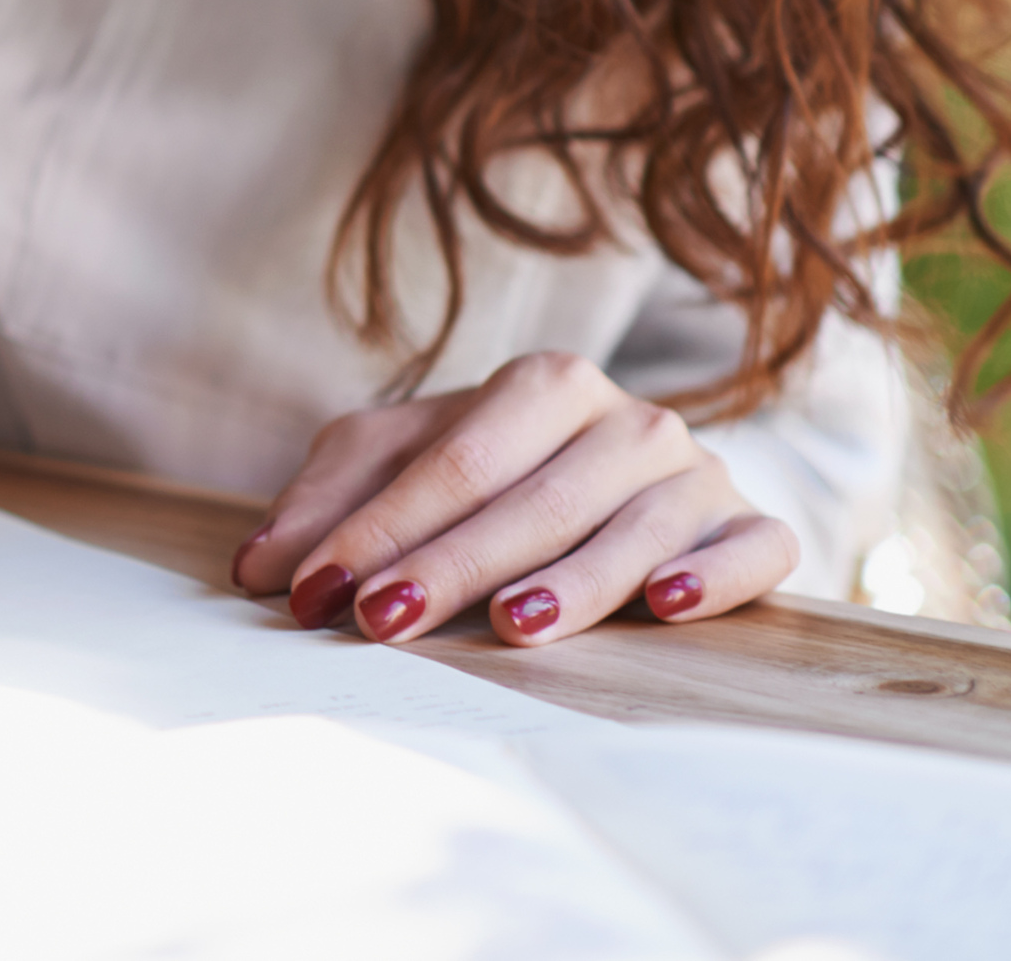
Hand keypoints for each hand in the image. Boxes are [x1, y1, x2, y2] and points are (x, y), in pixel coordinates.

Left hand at [227, 351, 796, 647]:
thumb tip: (259, 567)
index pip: (453, 462)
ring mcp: (697, 473)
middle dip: (451, 566)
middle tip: (382, 620)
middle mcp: (629, 420)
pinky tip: (669, 604)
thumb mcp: (398, 461)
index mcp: (544, 384)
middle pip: (532, 500)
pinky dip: (716, 576)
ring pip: (632, 531)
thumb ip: (329, 502)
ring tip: (513, 628)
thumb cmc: (493, 469)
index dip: (381, 527)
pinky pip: (751, 550)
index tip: (318, 590)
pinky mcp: (751, 528)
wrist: (626, 473)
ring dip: (573, 583)